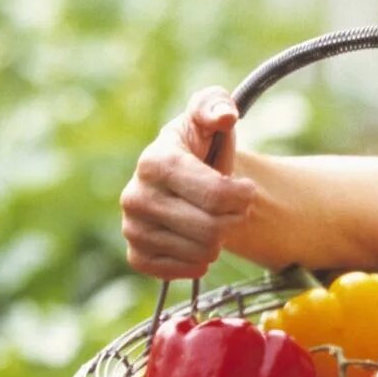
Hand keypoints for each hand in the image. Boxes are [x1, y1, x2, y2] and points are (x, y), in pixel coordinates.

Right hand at [120, 89, 256, 278]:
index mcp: (154, 162)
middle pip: (212, 230)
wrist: (183, 178)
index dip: (242, 196)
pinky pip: (185, 271)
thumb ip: (217, 105)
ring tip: (210, 219)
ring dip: (219, 240)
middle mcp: (135, 196)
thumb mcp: (208, 116)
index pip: (216, 195)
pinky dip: (200, 260)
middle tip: (231, 208)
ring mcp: (132, 228)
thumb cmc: (201, 145)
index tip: (245, 188)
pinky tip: (194, 239)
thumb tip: (224, 116)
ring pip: (203, 253)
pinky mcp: (136, 256)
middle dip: (233, 219)